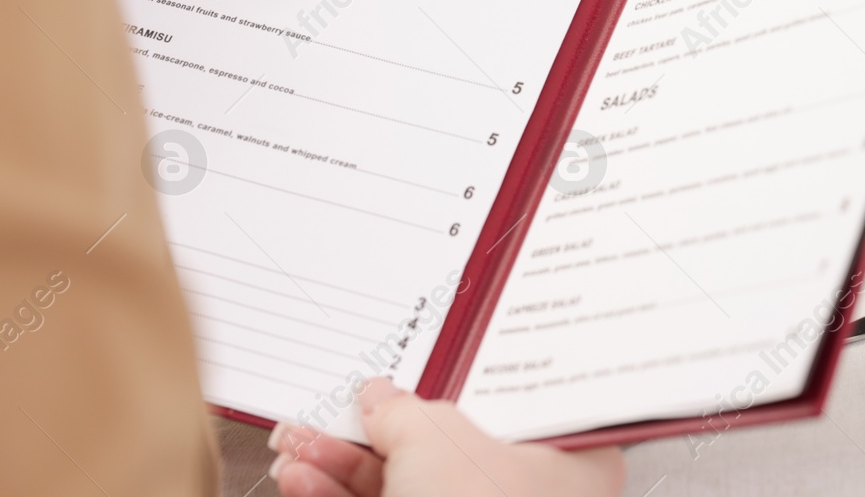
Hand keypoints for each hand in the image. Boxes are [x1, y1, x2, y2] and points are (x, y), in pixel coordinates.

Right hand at [269, 378, 625, 496]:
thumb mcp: (436, 439)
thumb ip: (402, 411)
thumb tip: (380, 398)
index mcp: (569, 459)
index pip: (502, 406)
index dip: (444, 387)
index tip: (394, 379)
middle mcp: (533, 496)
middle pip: (442, 450)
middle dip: (366, 436)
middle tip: (323, 418)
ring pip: (407, 489)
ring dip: (341, 469)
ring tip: (295, 449)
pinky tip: (304, 481)